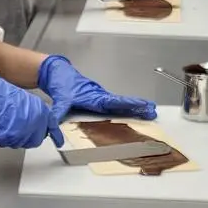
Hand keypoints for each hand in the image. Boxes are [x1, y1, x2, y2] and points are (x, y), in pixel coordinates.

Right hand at [0, 68, 63, 146]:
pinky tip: (3, 127)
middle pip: (37, 139)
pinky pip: (10, 143)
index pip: (51, 127)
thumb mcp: (29, 102)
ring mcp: (23, 133)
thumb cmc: (6, 95)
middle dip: (31, 136)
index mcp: (42, 113)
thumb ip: (37, 114)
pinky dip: (6, 138)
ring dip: (18, 137)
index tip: (60, 142)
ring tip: (9, 124)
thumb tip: (37, 123)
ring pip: (23, 142)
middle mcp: (35, 125)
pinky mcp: (11, 139)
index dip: (56, 135)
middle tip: (22, 129)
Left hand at [38, 54, 155, 122]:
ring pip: (121, 103)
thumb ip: (57, 117)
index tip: (140, 105)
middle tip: (152, 111)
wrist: (59, 73)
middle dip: (138, 106)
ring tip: (151, 112)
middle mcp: (100, 97)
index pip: (113, 102)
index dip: (126, 104)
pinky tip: (136, 111)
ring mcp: (102, 98)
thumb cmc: (62, 84)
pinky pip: (116, 104)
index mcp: (93, 97)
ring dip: (135, 107)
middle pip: (122, 103)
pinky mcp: (101, 99)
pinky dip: (128, 107)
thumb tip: (55, 134)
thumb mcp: (59, 102)